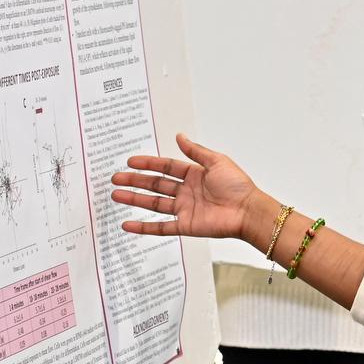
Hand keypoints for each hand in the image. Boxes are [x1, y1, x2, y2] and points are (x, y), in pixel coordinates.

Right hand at [111, 134, 264, 241]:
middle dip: (135, 181)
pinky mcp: (185, 225)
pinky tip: (128, 224)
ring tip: (116, 195)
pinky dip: (143, 227)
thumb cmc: (238, 186)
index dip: (148, 163)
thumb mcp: (216, 161)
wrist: (247, 211)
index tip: (131, 161)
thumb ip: (195, 151)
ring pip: (153, 203)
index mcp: (194, 175)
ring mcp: (184, 209)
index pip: (166, 167)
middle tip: (116, 178)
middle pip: (155, 184)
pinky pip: (160, 227)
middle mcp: (187, 192)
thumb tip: (179, 136)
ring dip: (134, 199)